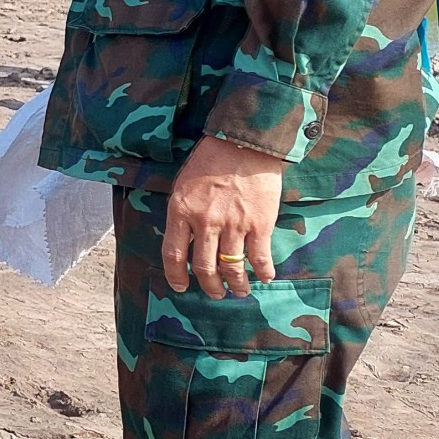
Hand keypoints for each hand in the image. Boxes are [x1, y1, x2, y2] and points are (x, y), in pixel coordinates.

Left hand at [161, 137, 286, 298]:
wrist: (242, 144)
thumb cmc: (209, 162)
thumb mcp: (182, 186)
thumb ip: (182, 215)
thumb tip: (185, 242)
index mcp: (181, 212)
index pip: (173, 255)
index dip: (176, 276)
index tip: (181, 287)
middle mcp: (205, 222)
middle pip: (205, 268)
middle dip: (210, 287)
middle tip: (215, 293)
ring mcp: (233, 225)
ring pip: (232, 267)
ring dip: (236, 285)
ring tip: (238, 291)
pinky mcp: (259, 224)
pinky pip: (260, 258)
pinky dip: (263, 272)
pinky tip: (265, 278)